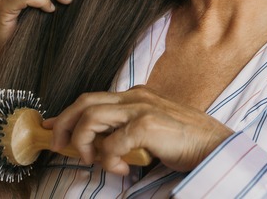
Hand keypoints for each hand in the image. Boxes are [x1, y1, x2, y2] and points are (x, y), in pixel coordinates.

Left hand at [43, 86, 233, 174]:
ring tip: (94, 161)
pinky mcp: (147, 125)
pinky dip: (109, 160)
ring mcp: (141, 108)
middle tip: (60, 147)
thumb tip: (97, 145)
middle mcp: (136, 97)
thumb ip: (126, 130)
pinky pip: (111, 143)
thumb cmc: (186, 141)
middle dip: (63, 124)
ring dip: (83, 144)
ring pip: (91, 118)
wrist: (215, 146)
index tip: (50, 127)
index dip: (66, 113)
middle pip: (84, 102)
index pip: (91, 98)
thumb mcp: (151, 129)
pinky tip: (123, 170)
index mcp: (136, 96)